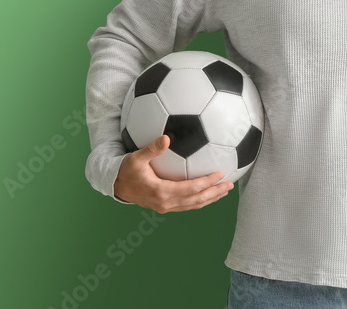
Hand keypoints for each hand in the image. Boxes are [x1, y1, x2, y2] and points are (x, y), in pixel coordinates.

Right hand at [113, 134, 234, 212]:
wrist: (116, 186)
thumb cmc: (126, 170)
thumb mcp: (136, 158)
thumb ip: (152, 149)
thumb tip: (167, 138)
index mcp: (162, 192)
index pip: (192, 188)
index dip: (208, 182)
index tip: (221, 173)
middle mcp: (166, 203)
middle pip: (197, 200)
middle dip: (215, 193)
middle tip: (230, 185)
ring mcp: (166, 207)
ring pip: (194, 205)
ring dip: (210, 198)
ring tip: (224, 191)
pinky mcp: (165, 206)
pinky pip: (188, 205)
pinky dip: (200, 200)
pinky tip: (207, 193)